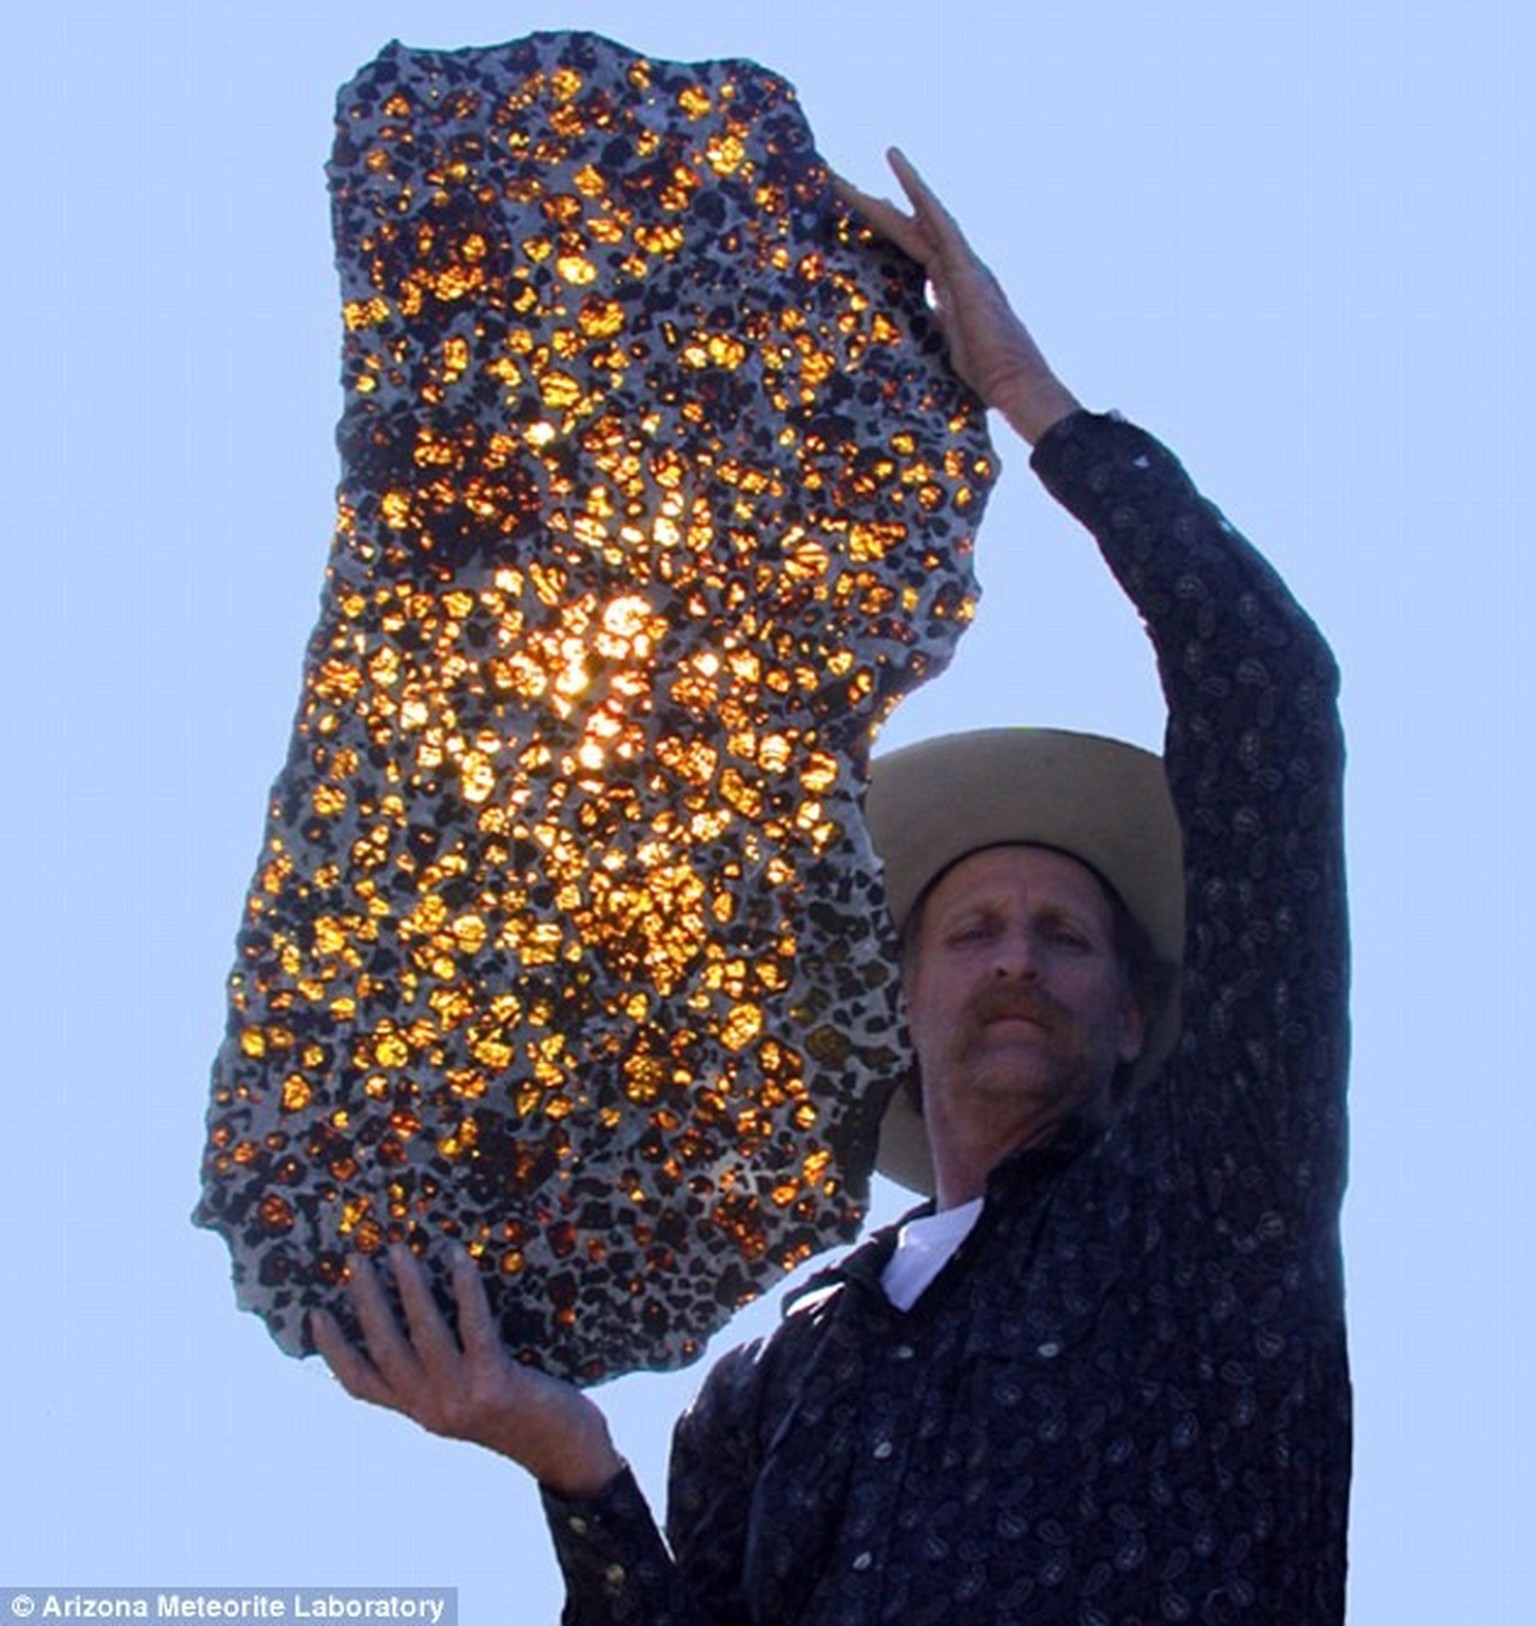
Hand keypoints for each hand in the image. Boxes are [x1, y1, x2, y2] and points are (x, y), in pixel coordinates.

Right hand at [311, 1243, 624, 1499]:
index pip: (360, 1385)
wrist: (565, 1451)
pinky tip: (457, 1259)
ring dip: (407, 1288)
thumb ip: (441, 1373)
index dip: (333, 1351)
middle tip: (356, 1259)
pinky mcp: (494, 1384)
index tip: (316, 1312)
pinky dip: (463, 1289)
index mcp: (419, 1413)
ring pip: (422, 1334)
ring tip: (397, 1250)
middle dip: (366, 1302)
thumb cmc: (520, 1413)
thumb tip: (420, 1314)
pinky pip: (473, 1327)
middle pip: (384, 1350)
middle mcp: (431, 1409)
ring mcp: (461, 1399)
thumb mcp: (467, 1400)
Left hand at [834, 148, 1080, 444]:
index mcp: (950, 287)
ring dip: (886, 188)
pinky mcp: (965, 268)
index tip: (857, 209)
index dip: (883, 229)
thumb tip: (907, 337)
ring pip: (919, 215)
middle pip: (907, 227)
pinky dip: (916, 189)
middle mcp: (958, 267)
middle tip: (834, 180)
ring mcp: (963, 264)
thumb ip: (931, 332)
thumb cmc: (986, 380)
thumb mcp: (944, 352)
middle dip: (871, 205)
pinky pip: (936, 220)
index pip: (910, 250)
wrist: (1015, 386)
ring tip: (862, 160)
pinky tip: (895, 163)